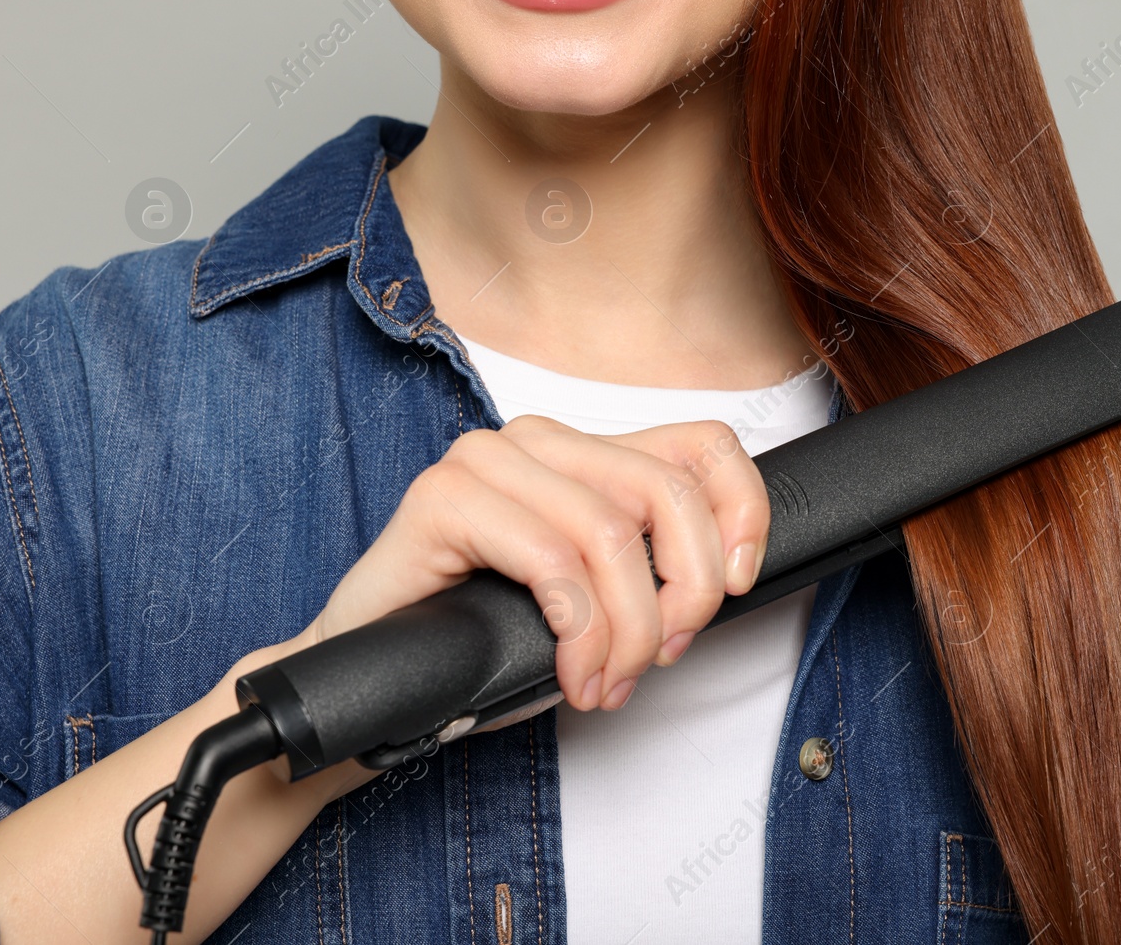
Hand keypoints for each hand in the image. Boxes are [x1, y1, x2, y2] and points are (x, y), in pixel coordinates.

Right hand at [310, 416, 769, 711]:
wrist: (376, 681)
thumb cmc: (486, 639)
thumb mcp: (600, 600)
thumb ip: (654, 566)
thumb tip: (730, 574)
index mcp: (585, 451)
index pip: (704, 446)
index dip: (744, 511)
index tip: (740, 583)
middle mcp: (538, 440)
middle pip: (667, 492)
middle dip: (686, 593)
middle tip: (660, 656)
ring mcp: (486, 460)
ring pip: (613, 535)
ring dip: (627, 632)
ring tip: (606, 681)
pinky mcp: (443, 498)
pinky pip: (552, 562)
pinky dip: (579, 633)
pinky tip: (572, 673)